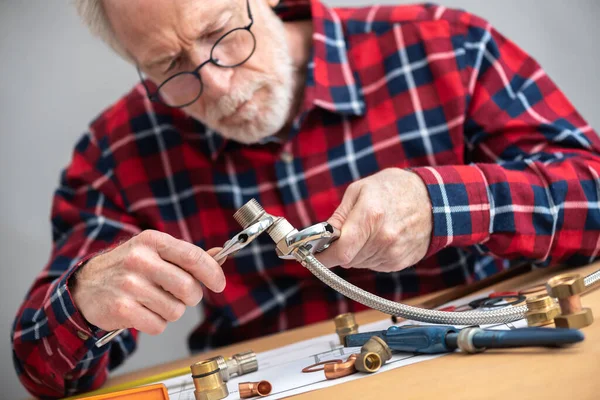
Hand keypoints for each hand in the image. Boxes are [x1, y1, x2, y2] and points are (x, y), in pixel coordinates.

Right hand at [70, 230, 226, 334]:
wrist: (85, 285)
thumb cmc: (127, 268)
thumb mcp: (154, 252)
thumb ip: (186, 255)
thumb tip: (220, 255)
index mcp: (152, 241)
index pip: (193, 257)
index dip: (212, 273)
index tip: (219, 284)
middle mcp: (140, 260)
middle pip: (188, 288)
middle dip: (191, 297)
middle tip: (181, 296)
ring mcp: (129, 284)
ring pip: (175, 310)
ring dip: (171, 311)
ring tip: (154, 302)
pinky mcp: (121, 308)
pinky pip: (158, 325)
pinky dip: (156, 324)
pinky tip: (143, 312)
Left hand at [316, 168, 431, 272]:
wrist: (434, 199)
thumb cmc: (394, 189)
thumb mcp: (360, 190)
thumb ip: (339, 217)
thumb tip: (322, 237)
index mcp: (370, 216)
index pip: (339, 251)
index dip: (322, 256)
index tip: (312, 255)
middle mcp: (383, 238)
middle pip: (347, 259)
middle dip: (340, 249)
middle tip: (346, 233)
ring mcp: (393, 253)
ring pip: (359, 263)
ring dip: (357, 252)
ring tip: (370, 230)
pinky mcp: (401, 262)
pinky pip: (374, 265)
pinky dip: (371, 255)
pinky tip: (381, 237)